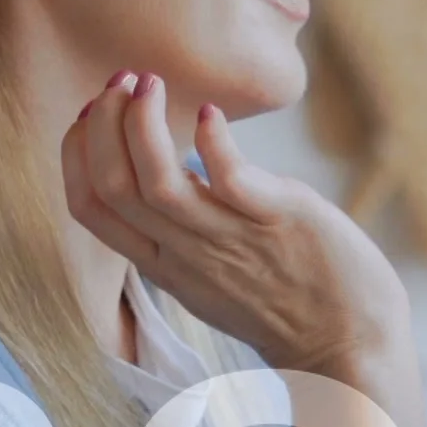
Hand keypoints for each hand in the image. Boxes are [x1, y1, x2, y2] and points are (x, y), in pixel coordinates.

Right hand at [62, 73, 412, 380]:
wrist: (349, 345)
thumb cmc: (285, 301)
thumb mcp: (212, 272)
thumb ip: (184, 229)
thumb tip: (173, 168)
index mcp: (163, 264)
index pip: (90, 208)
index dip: (77, 152)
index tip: (89, 111)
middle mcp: (185, 255)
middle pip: (114, 187)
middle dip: (104, 124)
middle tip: (121, 80)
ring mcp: (229, 240)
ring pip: (157, 183)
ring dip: (142, 124)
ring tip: (149, 82)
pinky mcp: (278, 222)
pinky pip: (229, 179)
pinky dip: (212, 140)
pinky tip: (208, 112)